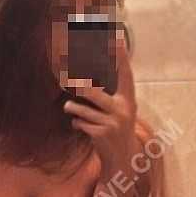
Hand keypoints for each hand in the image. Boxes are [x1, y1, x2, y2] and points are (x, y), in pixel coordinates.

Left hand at [63, 35, 138, 175]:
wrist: (122, 159)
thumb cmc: (116, 128)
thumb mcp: (118, 111)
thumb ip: (108, 96)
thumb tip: (85, 79)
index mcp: (129, 101)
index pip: (126, 75)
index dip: (121, 57)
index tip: (117, 38)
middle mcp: (123, 110)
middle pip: (95, 93)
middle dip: (80, 88)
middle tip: (67, 79)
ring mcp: (113, 124)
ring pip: (84, 110)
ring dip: (73, 108)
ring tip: (68, 106)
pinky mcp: (102, 135)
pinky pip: (82, 124)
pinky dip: (77, 123)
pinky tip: (78, 125)